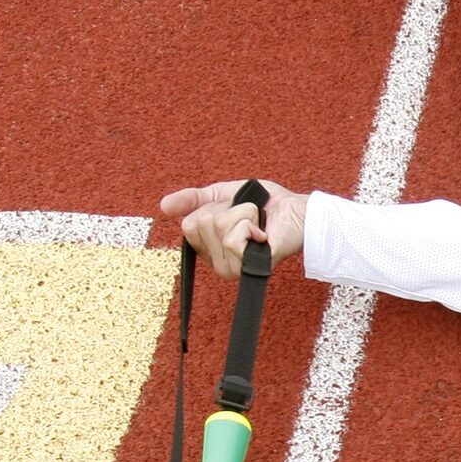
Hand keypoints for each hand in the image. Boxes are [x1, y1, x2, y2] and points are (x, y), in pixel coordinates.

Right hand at [160, 179, 307, 275]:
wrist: (298, 210)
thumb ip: (193, 199)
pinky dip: (250, 225)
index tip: (232, 210)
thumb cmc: (265, 204)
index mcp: (209, 247)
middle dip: (228, 209)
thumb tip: (163, 205)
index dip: (212, 208)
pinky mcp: (249, 267)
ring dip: (243, 213)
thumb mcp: (222, 194)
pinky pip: (233, 239)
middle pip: (201, 223)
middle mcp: (217, 262)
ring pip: (218, 227)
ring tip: (257, 222)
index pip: (189, 224)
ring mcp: (233, 268)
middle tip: (248, 215)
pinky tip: (262, 234)